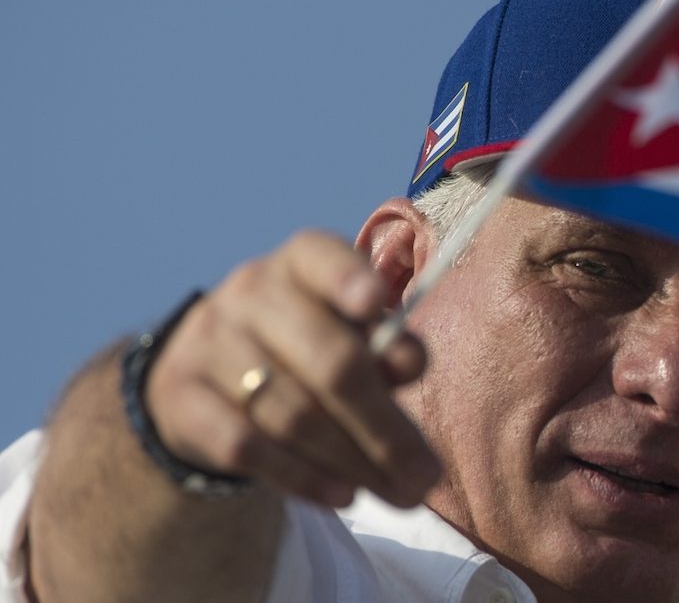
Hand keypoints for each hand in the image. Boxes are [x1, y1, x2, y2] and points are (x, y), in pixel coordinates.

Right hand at [144, 230, 440, 507]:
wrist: (207, 376)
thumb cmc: (307, 348)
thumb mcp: (351, 335)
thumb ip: (388, 346)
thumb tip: (410, 362)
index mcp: (304, 262)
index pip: (324, 257)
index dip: (348, 278)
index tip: (373, 303)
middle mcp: (253, 291)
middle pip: (329, 360)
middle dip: (385, 425)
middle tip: (424, 474)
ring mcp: (210, 340)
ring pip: (293, 413)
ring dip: (354, 461)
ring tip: (398, 493)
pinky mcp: (181, 395)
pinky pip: (247, 445)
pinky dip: (302, 476)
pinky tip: (342, 494)